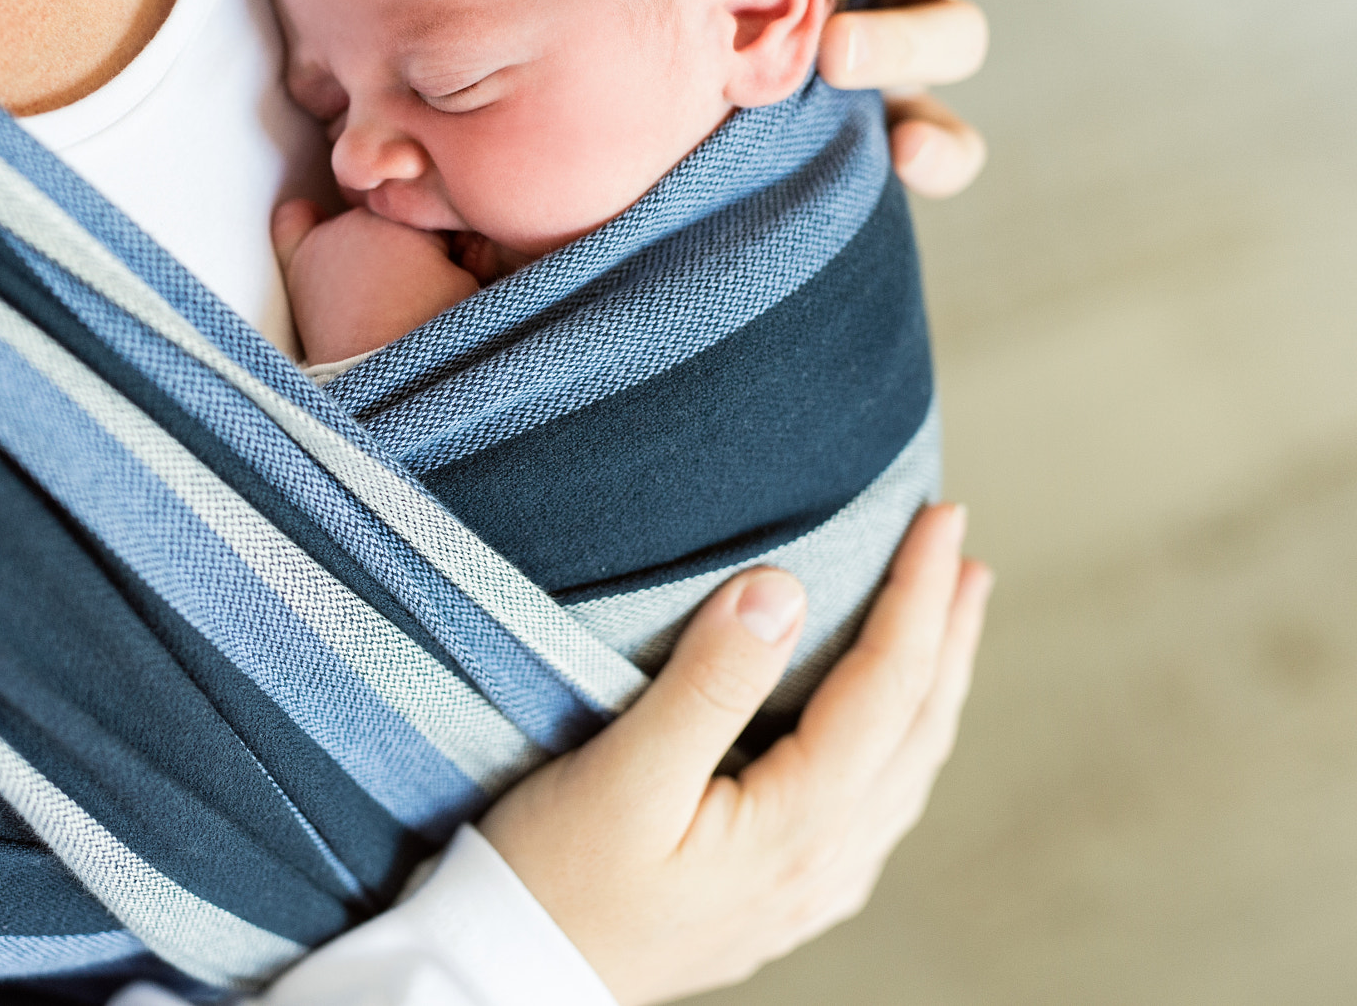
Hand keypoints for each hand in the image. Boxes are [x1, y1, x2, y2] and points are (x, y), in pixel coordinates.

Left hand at [273, 200, 478, 365]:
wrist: (380, 378)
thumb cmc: (429, 336)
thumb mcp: (469, 288)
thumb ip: (472, 251)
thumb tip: (468, 239)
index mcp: (412, 220)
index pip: (431, 217)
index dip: (445, 248)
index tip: (449, 274)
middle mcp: (368, 218)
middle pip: (390, 219)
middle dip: (405, 245)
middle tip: (415, 289)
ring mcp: (330, 238)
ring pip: (352, 224)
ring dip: (365, 243)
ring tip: (377, 288)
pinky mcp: (299, 263)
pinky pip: (291, 222)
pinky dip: (301, 220)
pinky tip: (310, 217)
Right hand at [480, 505, 990, 1004]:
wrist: (516, 979)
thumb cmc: (554, 878)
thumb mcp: (623, 774)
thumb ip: (708, 682)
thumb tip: (783, 590)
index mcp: (799, 825)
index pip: (887, 686)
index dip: (918, 595)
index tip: (941, 520)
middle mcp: (826, 863)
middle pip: (916, 727)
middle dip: (946, 633)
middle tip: (964, 553)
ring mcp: (810, 888)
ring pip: (904, 769)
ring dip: (931, 684)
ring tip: (948, 620)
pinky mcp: (781, 896)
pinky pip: (875, 803)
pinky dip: (898, 738)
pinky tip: (886, 725)